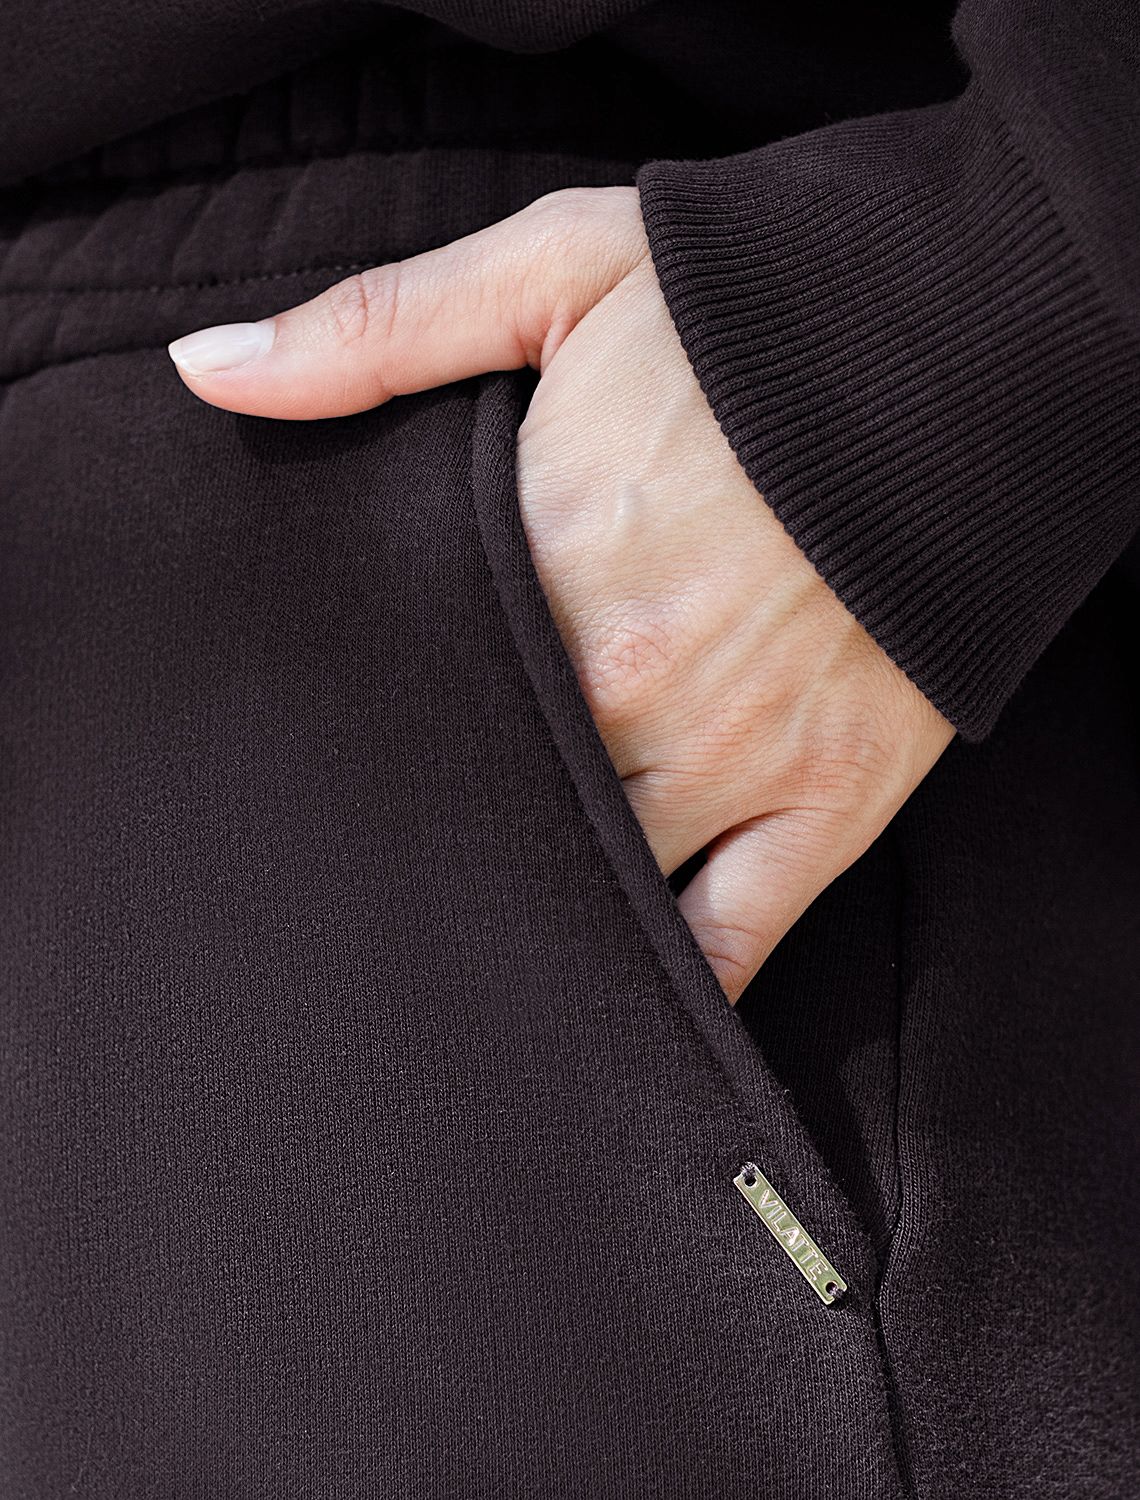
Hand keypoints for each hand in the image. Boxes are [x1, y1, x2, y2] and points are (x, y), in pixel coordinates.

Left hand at [168, 187, 953, 1000]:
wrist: (960, 348)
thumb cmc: (750, 316)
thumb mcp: (556, 273)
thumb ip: (375, 332)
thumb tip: (208, 374)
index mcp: (545, 563)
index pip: (412, 691)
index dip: (361, 728)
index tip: (315, 756)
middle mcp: (626, 688)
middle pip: (491, 800)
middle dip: (434, 826)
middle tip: (376, 861)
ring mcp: (732, 761)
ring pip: (590, 885)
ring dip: (528, 908)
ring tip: (466, 943)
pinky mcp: (827, 801)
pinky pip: (733, 938)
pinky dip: (668, 986)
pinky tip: (606, 1008)